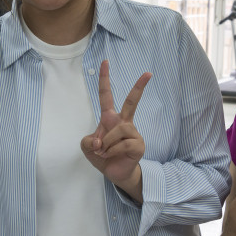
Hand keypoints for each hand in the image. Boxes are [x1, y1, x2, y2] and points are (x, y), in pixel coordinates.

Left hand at [80, 60, 150, 190]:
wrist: (115, 173)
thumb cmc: (102, 156)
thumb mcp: (87, 147)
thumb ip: (87, 141)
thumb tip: (99, 141)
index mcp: (110, 118)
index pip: (106, 95)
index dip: (104, 79)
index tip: (105, 62)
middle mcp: (124, 122)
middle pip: (132, 102)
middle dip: (139, 87)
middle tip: (148, 73)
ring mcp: (133, 133)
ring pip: (119, 130)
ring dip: (107, 142)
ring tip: (103, 151)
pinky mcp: (138, 145)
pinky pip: (122, 144)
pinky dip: (111, 151)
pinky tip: (109, 156)